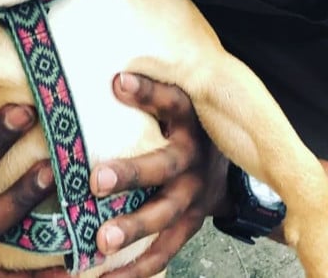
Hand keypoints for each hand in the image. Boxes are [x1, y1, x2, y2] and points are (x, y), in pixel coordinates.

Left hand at [89, 73, 228, 277]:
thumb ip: (148, 91)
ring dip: (133, 228)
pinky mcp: (189, 226)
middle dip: (131, 174)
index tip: (118, 81)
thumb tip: (107, 71)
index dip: (148, 92)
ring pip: (164, 216)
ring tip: (101, 240)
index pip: (172, 102)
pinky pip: (164, 252)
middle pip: (164, 166)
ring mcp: (193, 198)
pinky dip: (137, 269)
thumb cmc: (185, 127)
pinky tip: (106, 277)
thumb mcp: (177, 104)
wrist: (230, 167)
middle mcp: (193, 160)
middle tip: (98, 179)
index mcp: (189, 122)